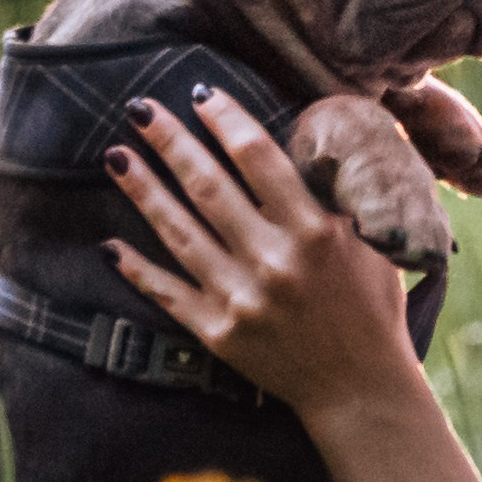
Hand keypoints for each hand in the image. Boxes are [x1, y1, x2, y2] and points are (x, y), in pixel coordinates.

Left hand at [103, 89, 417, 420]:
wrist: (360, 389)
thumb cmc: (371, 306)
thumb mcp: (370, 241)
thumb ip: (335, 194)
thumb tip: (308, 134)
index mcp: (315, 231)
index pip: (259, 159)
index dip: (226, 121)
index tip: (202, 93)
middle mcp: (274, 262)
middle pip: (209, 187)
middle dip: (171, 142)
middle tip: (141, 108)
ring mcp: (241, 300)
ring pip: (179, 233)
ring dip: (143, 191)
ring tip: (116, 156)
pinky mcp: (219, 335)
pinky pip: (168, 294)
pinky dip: (137, 270)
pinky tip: (111, 245)